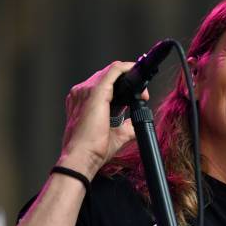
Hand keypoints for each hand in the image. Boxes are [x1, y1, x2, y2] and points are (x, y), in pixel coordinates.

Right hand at [58, 61, 149, 179]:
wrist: (82, 157)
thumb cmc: (93, 149)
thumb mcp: (116, 134)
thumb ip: (126, 126)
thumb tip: (137, 122)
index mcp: (83, 101)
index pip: (104, 85)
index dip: (123, 87)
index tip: (138, 95)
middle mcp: (81, 93)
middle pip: (108, 76)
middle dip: (129, 82)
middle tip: (143, 95)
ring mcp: (86, 90)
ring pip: (111, 72)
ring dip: (130, 78)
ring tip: (142, 92)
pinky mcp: (95, 92)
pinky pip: (113, 71)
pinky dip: (127, 69)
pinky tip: (136, 71)